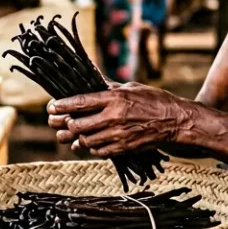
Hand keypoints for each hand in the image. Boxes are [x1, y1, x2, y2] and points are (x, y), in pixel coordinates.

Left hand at [47, 82, 194, 156]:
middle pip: (77, 124)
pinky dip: (91, 148)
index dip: (61, 105)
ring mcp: (118, 135)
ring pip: (85, 140)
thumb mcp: (131, 87)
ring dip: (76, 138)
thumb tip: (90, 76)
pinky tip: (89, 143)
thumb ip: (108, 86)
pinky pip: (98, 151)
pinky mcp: (124, 148)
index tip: (51, 107)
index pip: (79, 102)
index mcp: (114, 98)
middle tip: (58, 122)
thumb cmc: (154, 100)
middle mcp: (114, 117)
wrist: (176, 122)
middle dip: (64, 124)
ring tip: (72, 134)